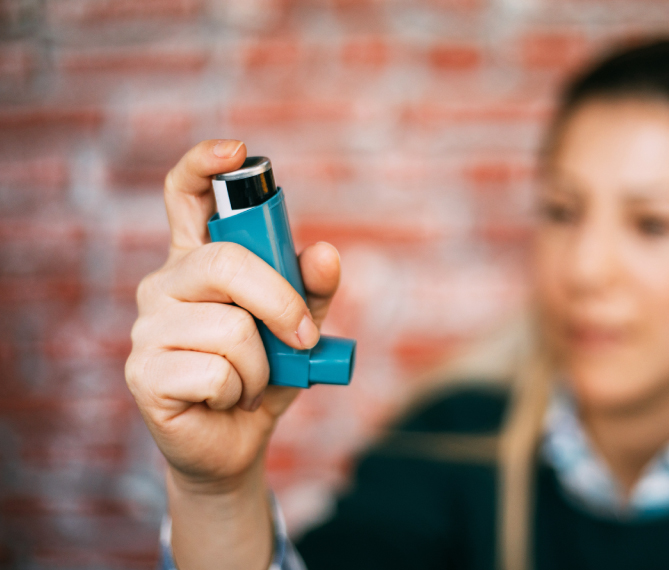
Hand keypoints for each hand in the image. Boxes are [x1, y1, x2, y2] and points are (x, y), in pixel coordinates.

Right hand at [124, 140, 340, 568]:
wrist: (237, 442)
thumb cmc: (266, 374)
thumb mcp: (300, 328)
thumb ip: (311, 290)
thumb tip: (325, 254)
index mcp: (198, 262)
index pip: (186, 196)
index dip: (204, 165)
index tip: (237, 151)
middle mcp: (165, 285)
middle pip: (223, 262)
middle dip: (279, 302)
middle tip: (301, 338)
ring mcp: (147, 329)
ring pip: (230, 328)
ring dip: (261, 365)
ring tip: (248, 380)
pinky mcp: (143, 373)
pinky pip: (216, 372)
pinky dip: (240, 393)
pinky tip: (223, 400)